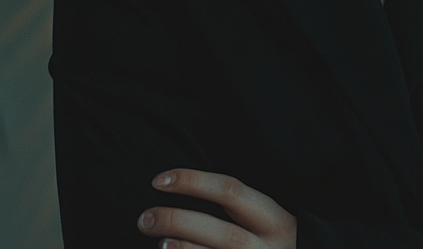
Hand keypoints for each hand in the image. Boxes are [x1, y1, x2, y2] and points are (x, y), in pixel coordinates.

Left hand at [138, 168, 296, 248]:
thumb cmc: (276, 241)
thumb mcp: (269, 219)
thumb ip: (239, 208)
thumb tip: (186, 190)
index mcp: (274, 220)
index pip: (230, 191)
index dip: (193, 182)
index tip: (159, 181)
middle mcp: (266, 248)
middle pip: (220, 232)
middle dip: (179, 222)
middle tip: (145, 217)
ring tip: (159, 241)